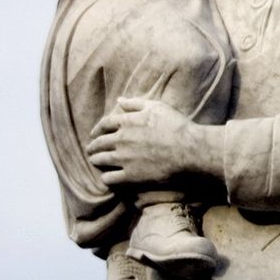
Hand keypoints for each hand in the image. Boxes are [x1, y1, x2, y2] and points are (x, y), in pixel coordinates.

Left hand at [87, 98, 216, 185]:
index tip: (94, 134)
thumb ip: (136, 103)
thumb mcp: (157, 107)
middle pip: (99, 143)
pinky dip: (106, 178)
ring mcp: (124, 159)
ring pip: (101, 160)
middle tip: (91, 150)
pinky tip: (108, 178)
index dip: (97, 129)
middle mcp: (121, 140)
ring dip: (96, 160)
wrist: (189, 149)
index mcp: (127, 122)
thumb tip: (120, 100)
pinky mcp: (131, 176)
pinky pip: (110, 179)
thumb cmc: (176, 126)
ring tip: (96, 162)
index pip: (104, 124)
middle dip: (93, 146)